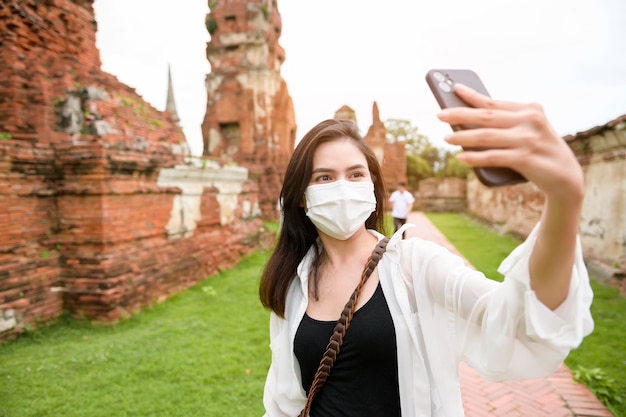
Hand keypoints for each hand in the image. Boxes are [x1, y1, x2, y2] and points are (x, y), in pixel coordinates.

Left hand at [437, 83, 583, 204]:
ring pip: (487, 136)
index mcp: (530, 109)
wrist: (566, 177)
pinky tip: (461, 157)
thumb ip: (506, 125)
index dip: (472, 96)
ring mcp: (528, 139)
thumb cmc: (539, 151)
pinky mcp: (526, 158)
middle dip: (460, 114)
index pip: (494, 102)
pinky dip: (475, 157)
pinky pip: (494, 157)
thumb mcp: (527, 132)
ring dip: (463, 137)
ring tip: (446, 138)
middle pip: (487, 116)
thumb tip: (466, 124)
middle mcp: (531, 120)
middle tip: (439, 114)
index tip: (454, 89)